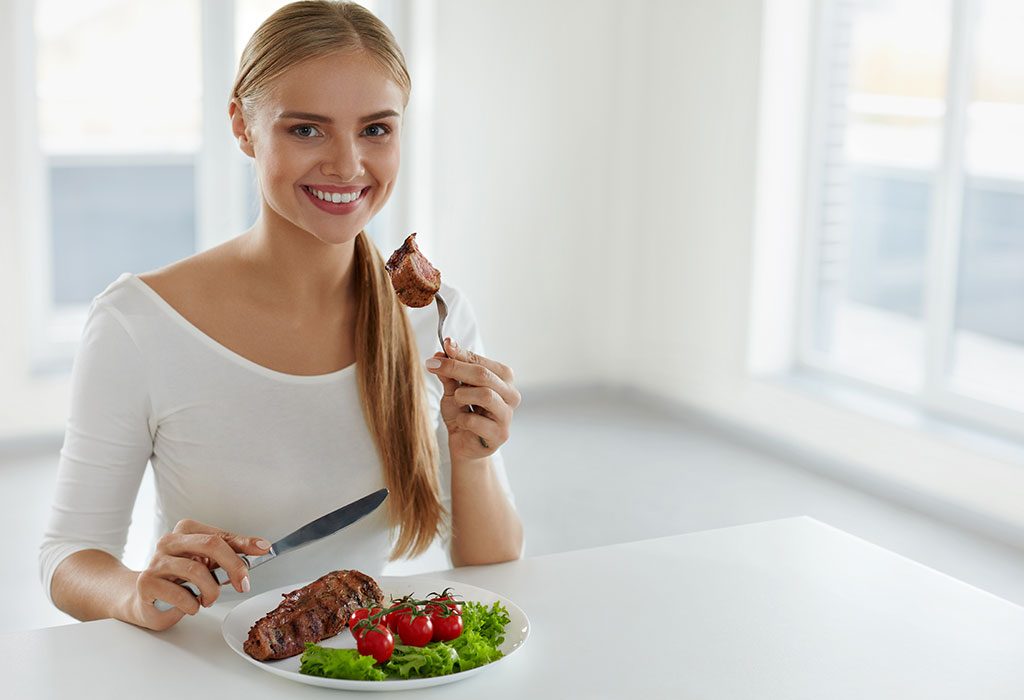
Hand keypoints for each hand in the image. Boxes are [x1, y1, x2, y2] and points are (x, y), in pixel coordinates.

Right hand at [131, 519, 270, 630]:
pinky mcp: (147, 582)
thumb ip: (231, 553)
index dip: (245, 544)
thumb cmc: (178, 579)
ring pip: (197, 571)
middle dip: (234, 566)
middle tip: (244, 584)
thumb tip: (261, 547)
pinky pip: (180, 594)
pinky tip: (191, 605)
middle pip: (211, 545)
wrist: (143, 598)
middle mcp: (170, 541)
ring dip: (211, 591)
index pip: (221, 535)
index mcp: (186, 530)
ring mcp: (156, 561)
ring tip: (208, 599)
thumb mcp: (207, 562)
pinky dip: (193, 604)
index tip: (264, 550)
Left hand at [426, 338, 521, 460]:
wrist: (464, 445)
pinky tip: (462, 422)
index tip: (443, 346)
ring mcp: (507, 415)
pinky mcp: (500, 434)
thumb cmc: (462, 414)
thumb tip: (441, 353)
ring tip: (456, 400)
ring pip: (485, 395)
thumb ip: (449, 373)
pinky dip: (462, 419)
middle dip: (456, 368)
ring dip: (462, 395)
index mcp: (503, 379)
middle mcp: (511, 395)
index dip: (460, 354)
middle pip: (484, 375)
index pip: (481, 361)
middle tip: (434, 366)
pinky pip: (475, 421)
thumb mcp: (452, 390)